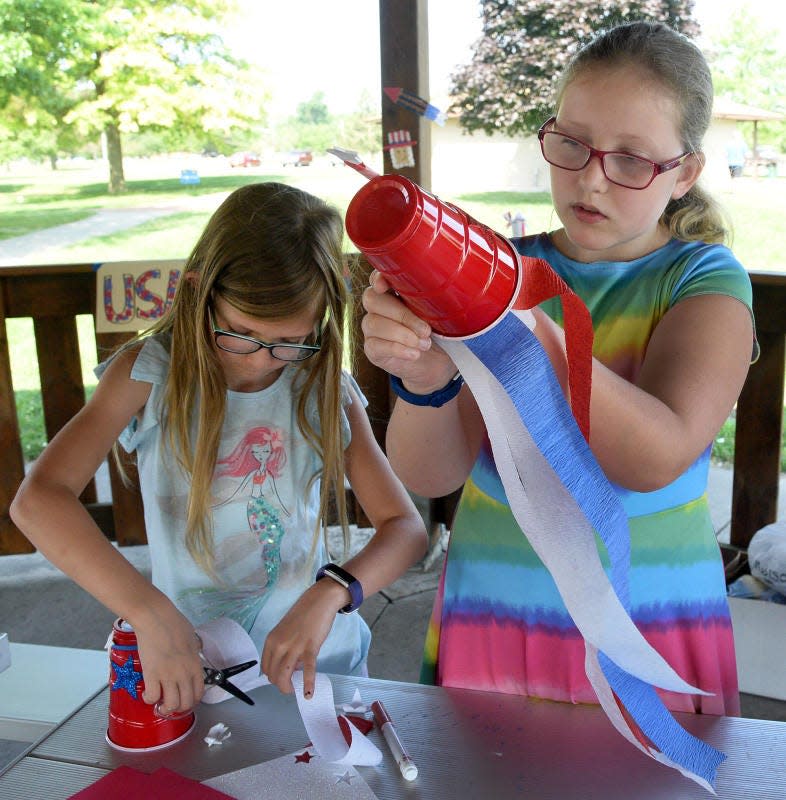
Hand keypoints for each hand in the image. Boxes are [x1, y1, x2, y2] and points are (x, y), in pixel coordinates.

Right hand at [131, 606, 203, 713]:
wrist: (155, 618)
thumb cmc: (174, 623)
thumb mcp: (191, 636)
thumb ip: (193, 649)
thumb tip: (194, 651)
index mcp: (195, 664)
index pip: (199, 692)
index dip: (192, 700)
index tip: (185, 699)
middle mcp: (184, 673)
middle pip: (186, 703)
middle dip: (179, 708)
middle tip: (171, 703)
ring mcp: (168, 675)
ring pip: (171, 705)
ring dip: (165, 708)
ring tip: (160, 702)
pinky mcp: (151, 674)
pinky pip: (152, 697)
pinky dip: (149, 700)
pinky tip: (148, 693)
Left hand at [261, 583, 342, 696]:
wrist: (319, 601)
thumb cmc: (303, 615)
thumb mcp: (285, 631)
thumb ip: (284, 648)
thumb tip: (292, 667)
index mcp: (271, 640)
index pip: (266, 668)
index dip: (273, 677)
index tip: (283, 677)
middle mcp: (279, 645)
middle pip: (273, 675)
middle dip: (281, 685)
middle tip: (291, 686)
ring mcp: (294, 646)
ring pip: (285, 675)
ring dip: (289, 688)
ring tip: (296, 690)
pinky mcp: (310, 647)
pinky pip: (307, 670)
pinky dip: (307, 684)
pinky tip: (308, 694)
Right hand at [361, 271, 456, 392]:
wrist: (436, 363)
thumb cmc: (437, 332)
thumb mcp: (439, 312)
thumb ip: (433, 299)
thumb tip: (443, 290)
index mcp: (393, 292)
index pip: (376, 278)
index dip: (377, 278)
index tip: (384, 286)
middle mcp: (378, 308)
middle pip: (372, 300)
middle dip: (402, 315)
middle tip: (426, 330)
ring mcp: (372, 329)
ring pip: (374, 323)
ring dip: (403, 335)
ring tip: (424, 344)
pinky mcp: (372, 349)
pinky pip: (375, 345)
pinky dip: (398, 349)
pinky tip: (415, 354)